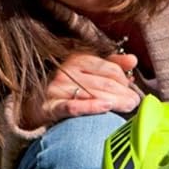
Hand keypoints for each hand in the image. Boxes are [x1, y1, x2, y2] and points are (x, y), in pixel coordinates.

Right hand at [21, 52, 139, 128]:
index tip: (133, 91)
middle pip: (105, 83)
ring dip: (115, 102)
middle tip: (135, 102)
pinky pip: (72, 106)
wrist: (33, 106)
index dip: (124, 80)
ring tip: (128, 108)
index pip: (109, 69)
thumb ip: (111, 65)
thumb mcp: (87, 71)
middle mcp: (67, 72)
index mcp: (78, 60)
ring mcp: (57, 89)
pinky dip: (90, 107)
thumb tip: (133, 60)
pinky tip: (105, 108)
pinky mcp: (50, 107)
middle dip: (124, 93)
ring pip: (93, 94)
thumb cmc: (66, 88)